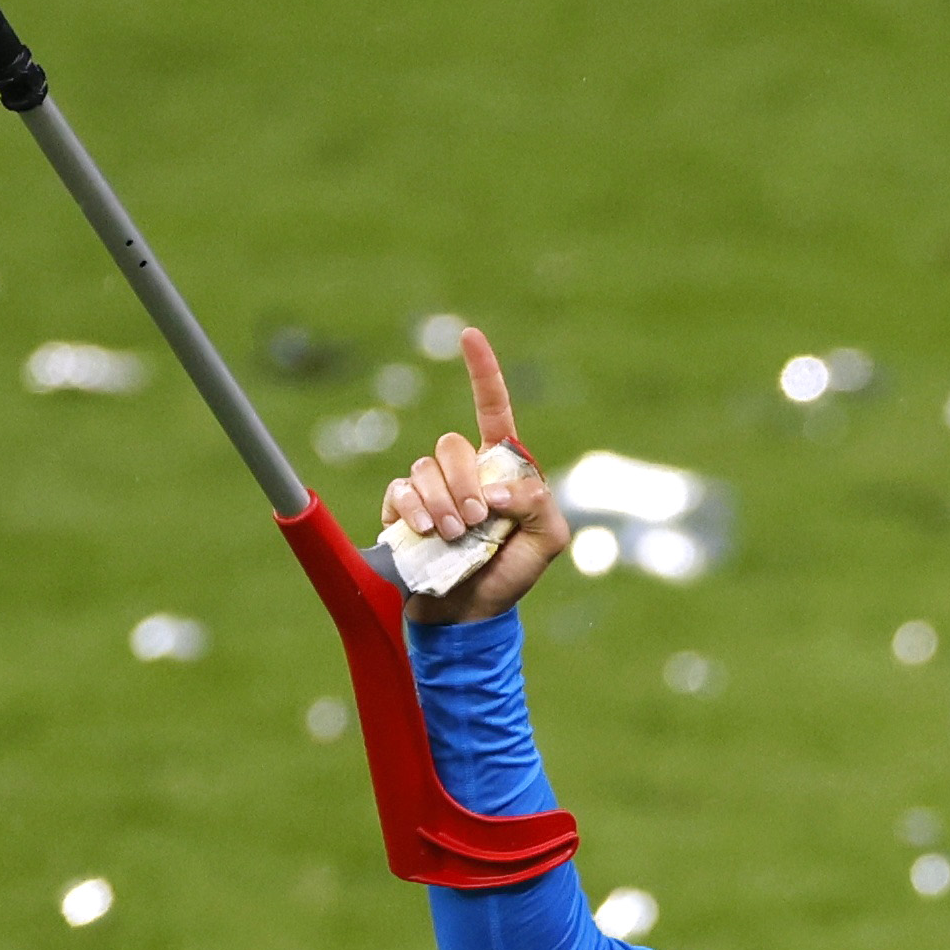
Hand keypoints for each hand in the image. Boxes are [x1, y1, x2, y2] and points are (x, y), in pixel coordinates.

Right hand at [378, 323, 568, 622]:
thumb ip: (537, 502)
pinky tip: (424, 530)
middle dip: (465, 483)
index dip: (482, 372)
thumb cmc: (512, 574)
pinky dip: (413, 508)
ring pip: (426, 467)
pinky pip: (401, 490)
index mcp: (500, 467)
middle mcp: (463, 471)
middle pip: (452, 444)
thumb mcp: (548, 539)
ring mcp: (430, 489)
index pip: (491, 409)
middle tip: (476, 520)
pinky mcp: (402, 510)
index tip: (469, 336)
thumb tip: (495, 487)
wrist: (470, 614)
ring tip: (455, 535)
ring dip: (442, 503)